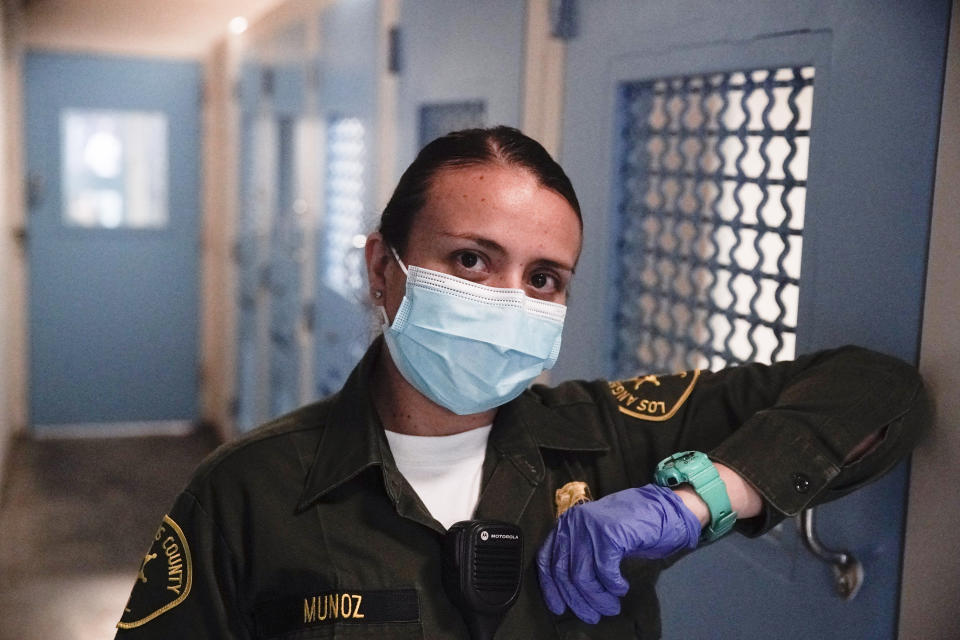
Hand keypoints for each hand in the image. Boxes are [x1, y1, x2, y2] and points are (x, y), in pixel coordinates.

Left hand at [536, 484, 700, 622]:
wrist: (662, 509)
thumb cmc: (630, 527)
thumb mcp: (596, 538)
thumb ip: (580, 555)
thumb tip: (569, 591)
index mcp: (566, 524)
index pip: (546, 560)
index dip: (551, 588)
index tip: (558, 608)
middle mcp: (573, 523)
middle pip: (563, 571)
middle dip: (576, 599)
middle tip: (592, 616)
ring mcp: (589, 527)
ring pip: (582, 575)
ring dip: (597, 598)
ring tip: (610, 608)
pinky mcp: (609, 534)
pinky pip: (604, 571)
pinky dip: (612, 585)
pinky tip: (621, 589)